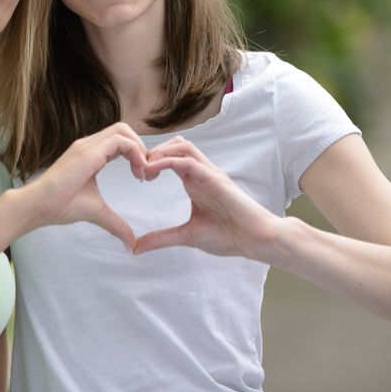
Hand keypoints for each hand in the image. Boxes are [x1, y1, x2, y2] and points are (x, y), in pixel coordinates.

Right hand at [25, 122, 147, 249]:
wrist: (39, 206)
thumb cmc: (61, 206)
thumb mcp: (97, 212)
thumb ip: (116, 223)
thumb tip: (131, 244)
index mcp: (90, 153)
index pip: (119, 141)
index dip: (136, 154)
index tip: (142, 176)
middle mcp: (89, 144)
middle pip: (123, 130)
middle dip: (140, 147)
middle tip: (146, 172)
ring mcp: (87, 145)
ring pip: (122, 130)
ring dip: (138, 148)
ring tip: (142, 172)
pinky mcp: (88, 152)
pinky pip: (120, 141)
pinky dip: (134, 152)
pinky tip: (137, 171)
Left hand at [134, 136, 280, 258]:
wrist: (255, 241)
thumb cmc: (228, 236)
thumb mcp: (186, 236)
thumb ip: (161, 238)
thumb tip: (135, 247)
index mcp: (195, 181)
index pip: (172, 156)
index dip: (152, 160)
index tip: (139, 177)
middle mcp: (202, 172)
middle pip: (175, 144)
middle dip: (153, 151)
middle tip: (139, 170)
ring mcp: (209, 173)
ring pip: (182, 146)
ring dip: (160, 152)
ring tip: (145, 169)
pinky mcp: (215, 178)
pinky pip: (188, 161)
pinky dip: (168, 161)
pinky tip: (153, 172)